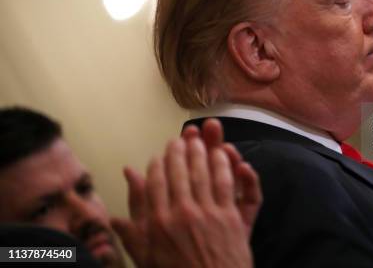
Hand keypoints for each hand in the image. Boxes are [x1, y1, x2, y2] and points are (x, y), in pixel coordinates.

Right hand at [112, 119, 261, 267]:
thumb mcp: (144, 255)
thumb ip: (131, 227)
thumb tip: (120, 210)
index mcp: (158, 223)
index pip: (155, 182)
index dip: (157, 165)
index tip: (158, 155)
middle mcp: (181, 213)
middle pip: (179, 172)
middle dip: (178, 151)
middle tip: (178, 139)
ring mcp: (207, 213)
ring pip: (202, 172)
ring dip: (200, 151)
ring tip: (198, 139)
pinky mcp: (229, 216)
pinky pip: (226, 182)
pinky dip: (224, 165)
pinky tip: (222, 153)